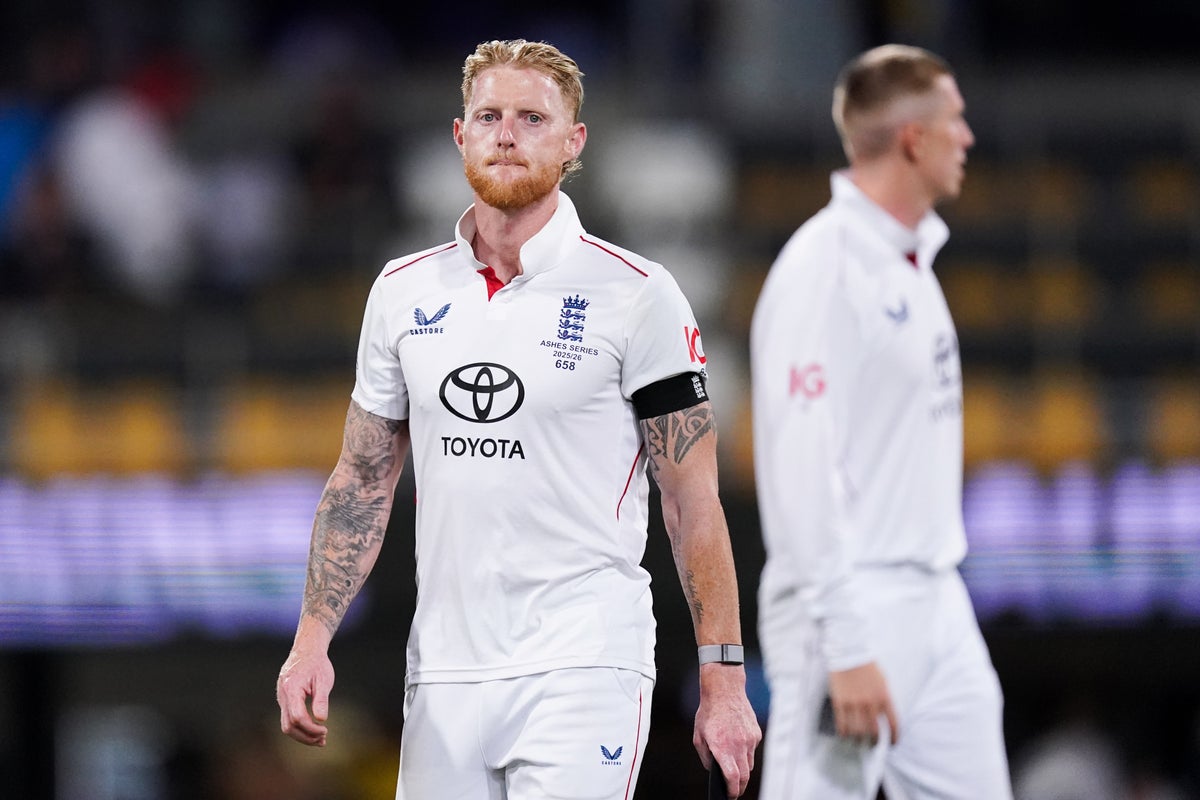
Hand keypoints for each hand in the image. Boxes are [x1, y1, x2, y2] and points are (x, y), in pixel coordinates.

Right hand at [276, 647, 334, 745]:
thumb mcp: (324, 679)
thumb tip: (321, 719)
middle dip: (305, 736)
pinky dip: (300, 726)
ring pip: (286, 725)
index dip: (311, 728)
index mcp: (292, 689)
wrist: (306, 650)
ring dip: (302, 734)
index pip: (298, 717)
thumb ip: (321, 699)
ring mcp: (281, 698)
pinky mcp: (284, 700)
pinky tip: (314, 728)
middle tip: (323, 740)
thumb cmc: (317, 663)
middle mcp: (283, 696)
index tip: (325, 730)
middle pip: (288, 726)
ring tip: (320, 739)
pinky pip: (288, 718)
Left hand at [693, 664, 762, 797]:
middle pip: (744, 776)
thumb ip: (706, 757)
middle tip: (733, 790)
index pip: (733, 778)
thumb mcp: (699, 736)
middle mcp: (739, 745)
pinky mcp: (756, 733)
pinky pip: (752, 750)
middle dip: (739, 786)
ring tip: (733, 764)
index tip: (730, 796)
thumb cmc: (709, 713)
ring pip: (749, 764)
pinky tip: (737, 743)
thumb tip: (713, 770)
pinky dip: (745, 752)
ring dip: (742, 769)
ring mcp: (750, 739)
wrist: (724, 690)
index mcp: (723, 748)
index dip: (733, 791)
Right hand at [827, 662, 897, 745]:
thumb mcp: (882, 681)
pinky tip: (845, 735)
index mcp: (884, 696)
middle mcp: (870, 702)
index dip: (894, 737)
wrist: (849, 652)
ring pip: (857, 730)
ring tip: (858, 741)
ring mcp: (854, 703)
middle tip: (873, 744)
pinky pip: (842, 723)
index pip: (893, 723)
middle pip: (873, 731)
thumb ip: (884, 699)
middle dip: (874, 741)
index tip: (892, 743)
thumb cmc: (867, 666)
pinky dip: (844, 732)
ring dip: (859, 739)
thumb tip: (884, 718)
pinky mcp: (840, 701)